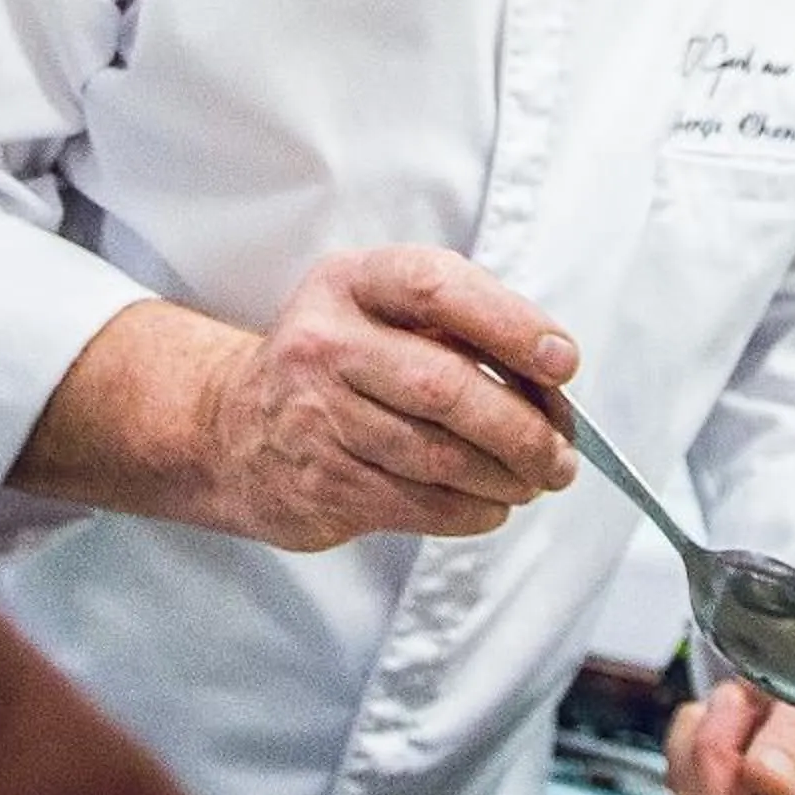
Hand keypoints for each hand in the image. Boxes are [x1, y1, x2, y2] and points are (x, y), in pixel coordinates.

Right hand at [196, 246, 577, 551]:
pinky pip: (419, 505)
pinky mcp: (320, 482)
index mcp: (351, 283)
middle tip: (562, 454)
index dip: (511, 323)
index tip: (563, 361)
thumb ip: (456, 326)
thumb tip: (552, 374)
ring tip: (534, 480)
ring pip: (438, 457)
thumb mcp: (377, 312)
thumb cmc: (336, 363)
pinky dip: (472, 511)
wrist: (231, 426)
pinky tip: (489, 504)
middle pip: (445, 387)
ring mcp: (315, 416)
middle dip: (523, 428)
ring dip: (506, 477)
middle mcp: (325, 343)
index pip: (436, 288)